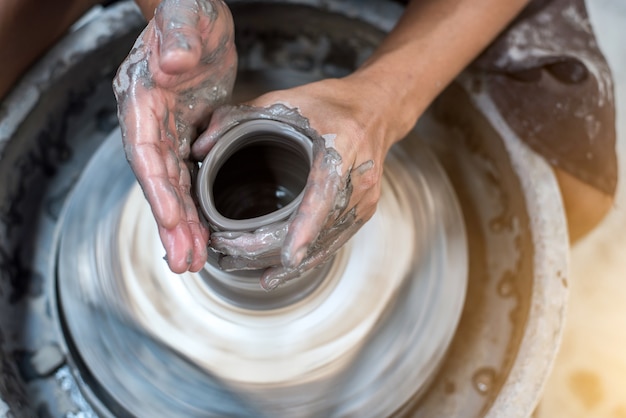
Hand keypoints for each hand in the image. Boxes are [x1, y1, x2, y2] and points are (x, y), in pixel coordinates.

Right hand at [113, 0, 236, 272]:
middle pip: (158, 181)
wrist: (197, 15)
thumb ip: (177, 38)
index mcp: (142, 100)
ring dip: (183, 225)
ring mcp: (166, 132)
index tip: (172, 224)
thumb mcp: (186, 17)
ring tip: (195, 260)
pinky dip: (196, 206)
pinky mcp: (187, 135)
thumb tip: (172, 66)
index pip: (146, 153)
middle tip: (186, 262)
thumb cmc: (188, 11)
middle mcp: (149, 123)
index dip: (158, 191)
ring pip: (174, 186)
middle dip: (171, 223)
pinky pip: (190, 177)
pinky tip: (204, 231)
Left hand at [193, 77, 406, 289]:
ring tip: (239, 263)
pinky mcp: (362, 214)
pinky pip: (331, 244)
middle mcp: (358, 183)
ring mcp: (363, 203)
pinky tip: (276, 271)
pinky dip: (303, 259)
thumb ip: (237, 119)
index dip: (306, 229)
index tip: (288, 259)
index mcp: (341, 150)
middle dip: (271, 249)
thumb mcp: (282, 101)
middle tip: (227, 251)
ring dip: (282, 260)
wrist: (375, 112)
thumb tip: (200, 150)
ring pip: (323, 245)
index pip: (324, 197)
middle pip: (317, 230)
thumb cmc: (329, 104)